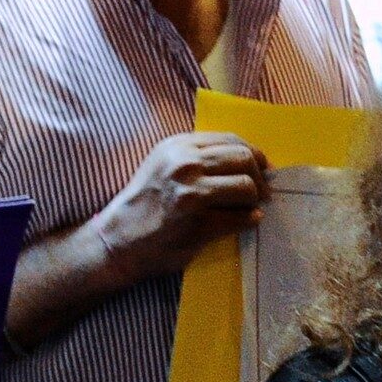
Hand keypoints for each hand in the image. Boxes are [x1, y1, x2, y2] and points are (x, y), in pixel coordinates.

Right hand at [88, 133, 268, 288]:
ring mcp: (192, 195)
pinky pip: (241, 218)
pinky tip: (248, 221)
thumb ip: (199, 156)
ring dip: (255, 199)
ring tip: (251, 207)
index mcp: (178, 147)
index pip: (231, 140)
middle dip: (260, 176)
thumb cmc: (145, 202)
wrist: (119, 240)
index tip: (263, 167)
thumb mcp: (164, 164)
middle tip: (262, 191)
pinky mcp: (198, 225)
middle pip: (244, 160)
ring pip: (246, 187)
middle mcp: (185, 166)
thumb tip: (248, 157)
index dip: (254, 153)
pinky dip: (250, 219)